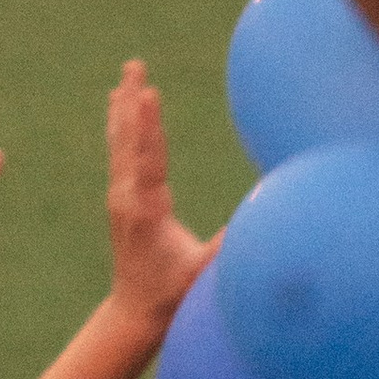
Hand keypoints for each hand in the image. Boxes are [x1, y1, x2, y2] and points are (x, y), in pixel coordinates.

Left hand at [103, 58, 214, 337]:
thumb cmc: (172, 296)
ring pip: (121, 141)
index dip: (149, 125)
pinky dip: (122, 124)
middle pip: (129, 140)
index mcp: (146, 212)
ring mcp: (120, 196)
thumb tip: (259, 224)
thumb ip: (226, 250)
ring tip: (127, 73)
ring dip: (126, 105)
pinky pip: (119, 151)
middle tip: (133, 66)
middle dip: (134, 101)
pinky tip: (119, 104)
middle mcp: (127, 198)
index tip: (147, 93)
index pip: (149, 161)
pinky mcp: (120, 197)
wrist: (134, 312)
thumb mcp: (201, 276)